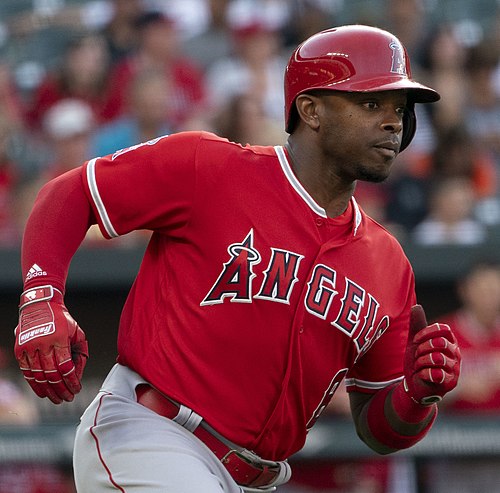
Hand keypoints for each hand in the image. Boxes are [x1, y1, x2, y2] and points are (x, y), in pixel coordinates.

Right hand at [14, 285, 88, 403]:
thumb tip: (77, 375)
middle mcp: (42, 344)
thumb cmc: (63, 321)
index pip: (65, 367)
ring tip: (57, 399)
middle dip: (61, 390)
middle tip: (67, 399)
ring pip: (38, 376)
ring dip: (48, 391)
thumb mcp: (77, 332)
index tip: (76, 390)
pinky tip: (43, 392)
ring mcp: (29, 347)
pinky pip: (27, 372)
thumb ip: (79, 353)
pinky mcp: (20, 350)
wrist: (40, 305)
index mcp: (59, 339)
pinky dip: (34, 384)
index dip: (71, 381)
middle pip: (52, 374)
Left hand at [403, 304, 460, 405]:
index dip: (426, 333)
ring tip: (419, 366)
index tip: (416, 340)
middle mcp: (455, 354)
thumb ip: (417, 325)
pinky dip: (422, 374)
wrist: (414, 383)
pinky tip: (422, 376)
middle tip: (417, 356)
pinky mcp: (450, 383)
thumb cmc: (417, 360)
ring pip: (436, 358)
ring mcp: (454, 369)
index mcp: (449, 341)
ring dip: (421, 362)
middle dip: (421, 349)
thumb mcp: (414, 341)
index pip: (443, 329)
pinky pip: (434, 373)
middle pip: (439, 343)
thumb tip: (416, 306)